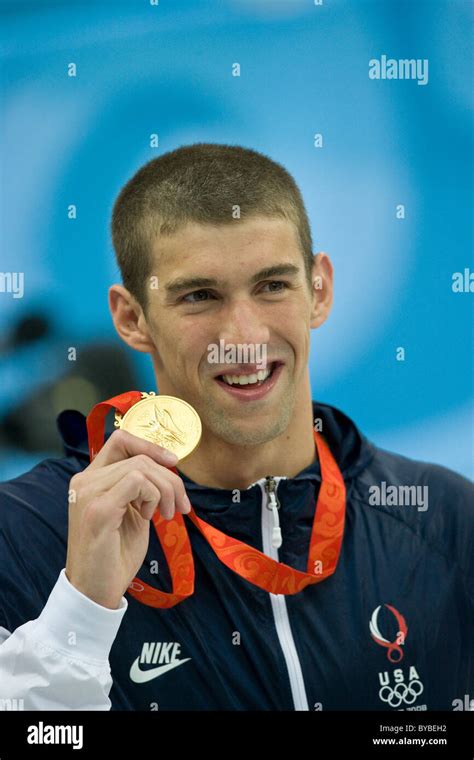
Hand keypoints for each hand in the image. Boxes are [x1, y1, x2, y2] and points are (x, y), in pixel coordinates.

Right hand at [65, 429, 189, 608]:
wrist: (96, 591)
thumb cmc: (115, 554)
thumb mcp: (132, 512)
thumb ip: (141, 488)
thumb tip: (169, 466)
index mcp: (90, 479)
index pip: (121, 440)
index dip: (150, 446)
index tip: (173, 463)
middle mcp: (84, 481)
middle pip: (139, 456)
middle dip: (169, 478)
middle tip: (180, 506)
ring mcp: (88, 493)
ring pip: (141, 467)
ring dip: (165, 490)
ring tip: (166, 515)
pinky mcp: (98, 510)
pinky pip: (137, 482)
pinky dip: (154, 497)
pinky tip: (150, 517)